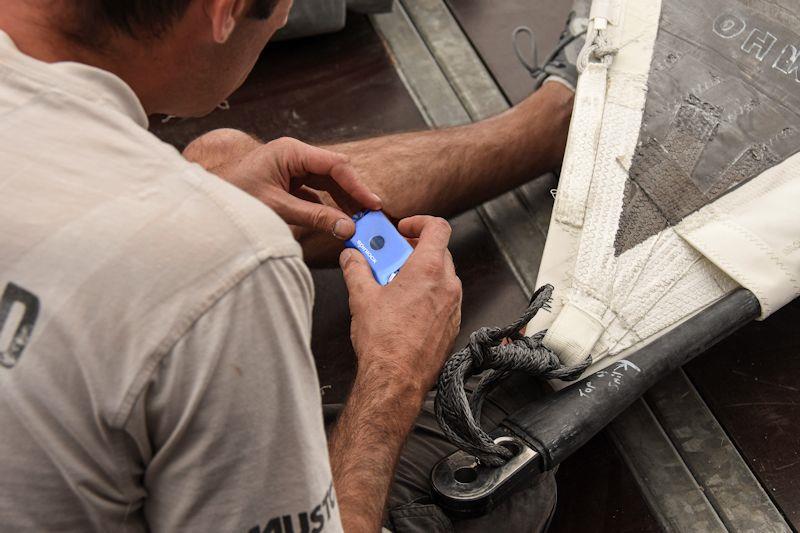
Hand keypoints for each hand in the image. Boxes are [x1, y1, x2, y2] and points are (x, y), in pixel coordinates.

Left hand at [211, 136, 381, 238]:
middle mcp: (294, 156)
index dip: (357, 186)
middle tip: (370, 216)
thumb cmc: (234, 197)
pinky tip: (338, 221)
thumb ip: (315, 217)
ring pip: (327, 183)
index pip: (335, 165)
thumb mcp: (278, 209)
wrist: (206, 204)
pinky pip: (315, 193)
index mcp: (291, 152)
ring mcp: (291, 169)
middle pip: (334, 172)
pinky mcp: (287, 183)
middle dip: (353, 194)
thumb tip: (347, 228)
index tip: (372, 205)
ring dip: (342, 202)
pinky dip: (327, 207)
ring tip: (358, 221)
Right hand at [340, 216, 461, 395]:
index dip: (420, 222)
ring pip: (441, 276)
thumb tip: (351, 257)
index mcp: (428, 270)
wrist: (396, 380)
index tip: (403, 228)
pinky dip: (426, 294)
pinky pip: (443, 299)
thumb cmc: (384, 342)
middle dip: (412, 250)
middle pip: (438, 251)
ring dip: (419, 273)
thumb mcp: (361, 297)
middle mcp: (447, 285)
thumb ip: (356, 269)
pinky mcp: (452, 325)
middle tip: (388, 258)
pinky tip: (403, 308)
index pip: (438, 227)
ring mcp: (453, 306)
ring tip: (392, 285)